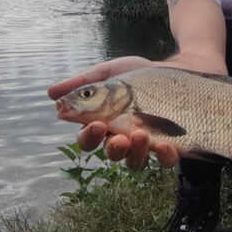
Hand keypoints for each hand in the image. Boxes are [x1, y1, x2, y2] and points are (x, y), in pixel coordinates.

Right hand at [48, 56, 179, 168]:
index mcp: (104, 124)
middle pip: (111, 155)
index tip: (95, 124)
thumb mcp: (110, 73)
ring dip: (136, 153)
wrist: (180, 70)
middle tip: (120, 137)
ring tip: (141, 135)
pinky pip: (166, 161)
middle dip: (113, 148)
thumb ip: (83, 83)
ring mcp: (147, 145)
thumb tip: (51, 93)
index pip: (88, 140)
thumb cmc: (140, 76)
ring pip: (135, 162)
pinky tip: (165, 144)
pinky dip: (164, 157)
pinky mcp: (171, 146)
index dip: (88, 137)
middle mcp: (123, 139)